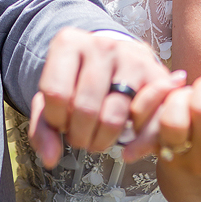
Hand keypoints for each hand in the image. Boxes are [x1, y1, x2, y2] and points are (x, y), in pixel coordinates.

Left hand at [28, 28, 176, 168]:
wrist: (118, 59)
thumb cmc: (81, 80)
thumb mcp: (54, 95)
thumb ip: (43, 127)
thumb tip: (51, 158)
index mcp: (70, 42)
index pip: (55, 93)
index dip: (55, 119)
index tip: (60, 121)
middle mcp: (103, 45)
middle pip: (85, 108)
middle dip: (79, 135)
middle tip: (80, 135)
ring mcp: (132, 58)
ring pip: (113, 118)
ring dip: (101, 141)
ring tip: (97, 137)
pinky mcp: (157, 76)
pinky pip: (146, 120)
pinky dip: (135, 143)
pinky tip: (126, 144)